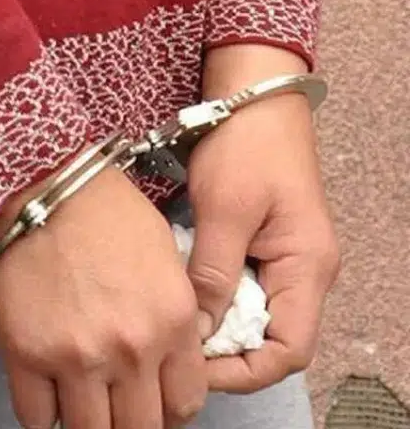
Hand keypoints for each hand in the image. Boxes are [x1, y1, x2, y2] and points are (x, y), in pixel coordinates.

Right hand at [0, 165, 207, 428]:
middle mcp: (130, 349)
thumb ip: (176, 320)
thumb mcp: (168, 261)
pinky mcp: (26, 354)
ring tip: (81, 404)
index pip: (184, 405)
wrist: (42, 185)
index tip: (151, 402)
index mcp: (173, 323)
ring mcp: (75, 357)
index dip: (168, 411)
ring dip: (89, 424)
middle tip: (117, 407)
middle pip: (140, 428)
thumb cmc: (105, 212)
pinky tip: (47, 398)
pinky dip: (43, 416)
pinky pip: (35, 416)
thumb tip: (168, 365)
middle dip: (131, 423)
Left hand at [186, 44, 340, 392]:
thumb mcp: (224, 209)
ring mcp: (281, 261)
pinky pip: (237, 290)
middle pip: (267, 341)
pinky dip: (207, 298)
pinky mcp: (258, 247)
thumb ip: (211, 272)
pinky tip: (172, 294)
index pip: (288, 351)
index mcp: (306, 269)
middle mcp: (301, 274)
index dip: (241, 371)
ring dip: (210, 325)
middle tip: (168, 351)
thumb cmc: (246, 146)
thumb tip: (194, 330)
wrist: (253, 99)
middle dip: (220, 354)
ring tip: (165, 327)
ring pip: (249, 318)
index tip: (192, 369)